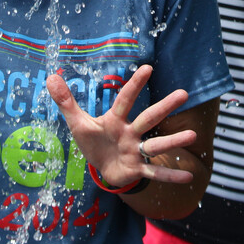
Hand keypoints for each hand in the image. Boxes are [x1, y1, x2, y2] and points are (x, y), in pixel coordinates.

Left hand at [47, 64, 195, 187]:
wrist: (102, 169)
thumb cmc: (93, 141)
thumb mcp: (77, 123)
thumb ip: (66, 101)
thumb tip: (50, 77)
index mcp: (115, 119)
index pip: (125, 99)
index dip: (134, 84)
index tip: (147, 68)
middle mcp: (130, 132)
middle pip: (148, 118)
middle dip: (165, 106)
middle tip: (184, 93)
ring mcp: (136, 151)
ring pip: (156, 145)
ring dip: (173, 141)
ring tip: (193, 136)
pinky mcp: (136, 169)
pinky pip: (154, 172)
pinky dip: (169, 175)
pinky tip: (188, 176)